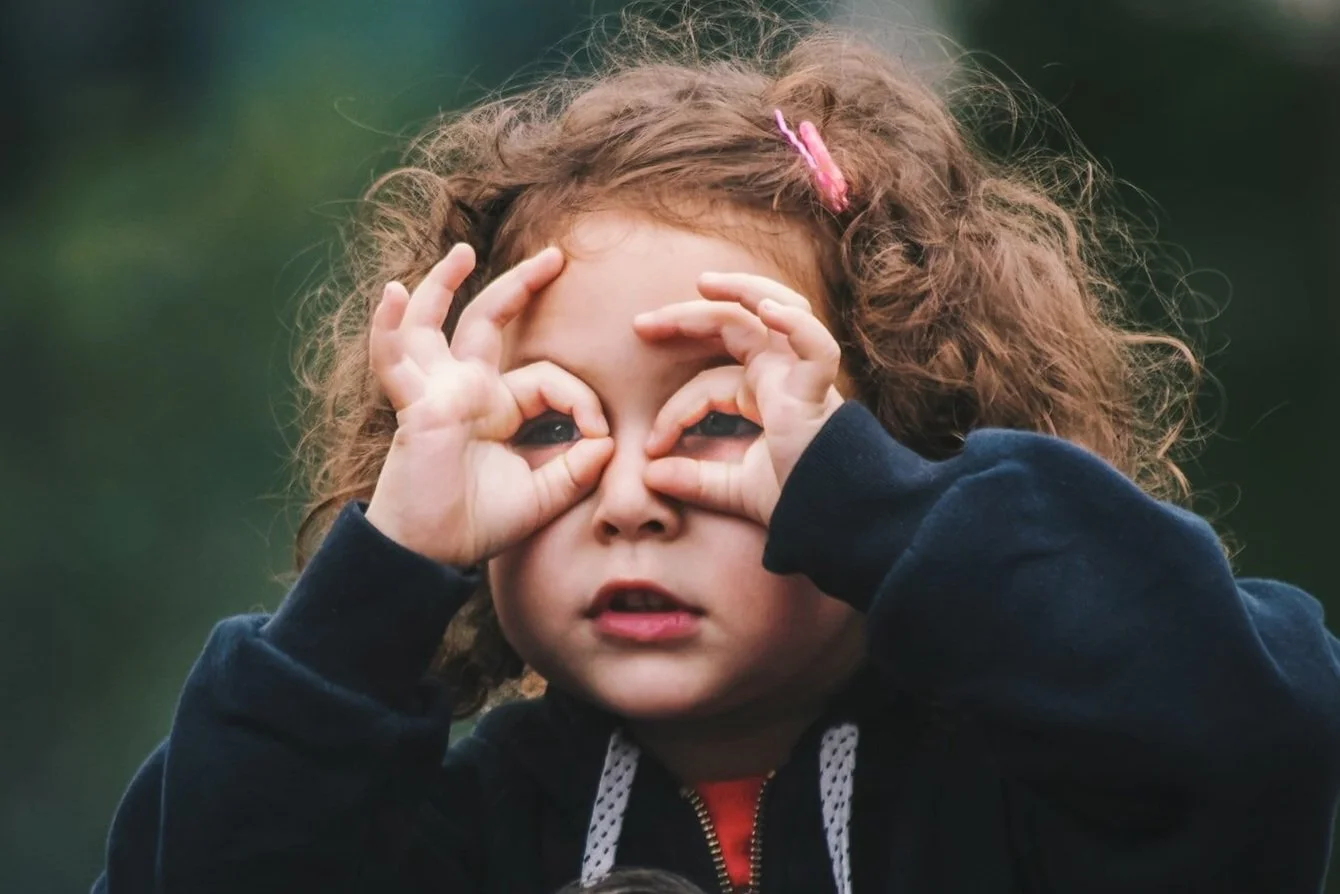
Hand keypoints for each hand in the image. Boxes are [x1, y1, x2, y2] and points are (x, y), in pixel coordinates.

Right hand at [365, 244, 612, 565]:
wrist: (431, 554)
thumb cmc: (477, 524)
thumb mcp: (543, 496)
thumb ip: (577, 469)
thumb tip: (608, 442)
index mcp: (497, 408)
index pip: (547, 378)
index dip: (581, 400)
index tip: (602, 436)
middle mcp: (465, 390)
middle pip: (490, 322)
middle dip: (521, 287)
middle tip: (556, 256)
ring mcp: (435, 392)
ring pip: (434, 325)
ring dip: (443, 285)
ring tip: (462, 252)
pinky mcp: (414, 406)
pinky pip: (394, 360)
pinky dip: (389, 327)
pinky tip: (393, 295)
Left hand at [632, 272, 843, 525]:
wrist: (835, 519)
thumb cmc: (797, 500)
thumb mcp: (735, 490)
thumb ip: (695, 481)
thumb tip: (649, 475)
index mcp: (763, 393)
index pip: (707, 383)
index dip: (674, 411)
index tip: (650, 447)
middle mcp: (782, 375)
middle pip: (733, 326)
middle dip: (687, 317)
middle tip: (640, 325)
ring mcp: (802, 375)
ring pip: (776, 310)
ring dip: (741, 290)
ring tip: (704, 283)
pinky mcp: (819, 388)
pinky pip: (814, 345)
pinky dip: (795, 323)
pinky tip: (766, 309)